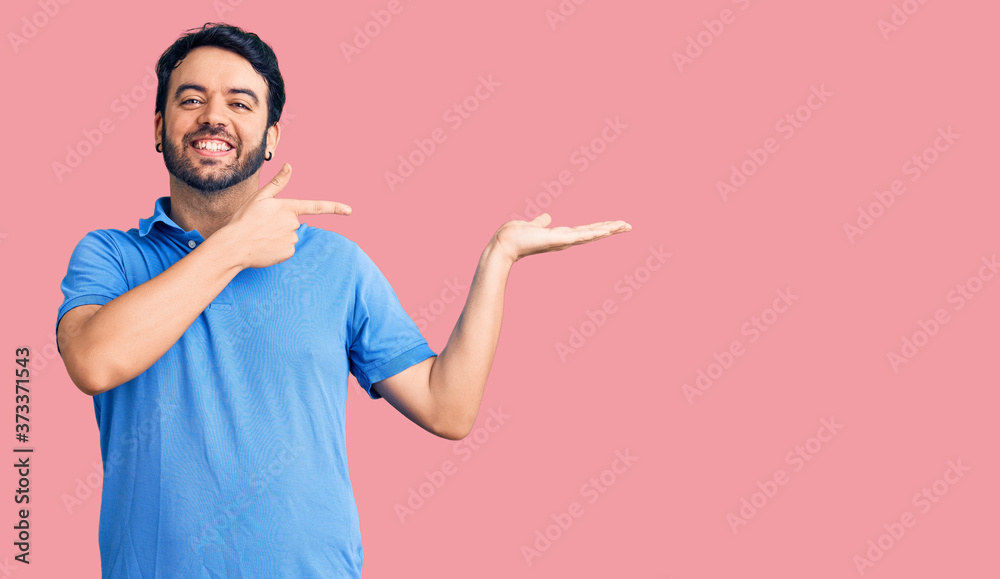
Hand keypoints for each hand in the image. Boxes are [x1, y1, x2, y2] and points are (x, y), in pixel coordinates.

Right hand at [223, 164, 352, 268]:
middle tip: (262, 226)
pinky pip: (286, 249)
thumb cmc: (244, 219)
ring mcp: (292, 239)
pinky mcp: (288, 253)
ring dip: (278, 237)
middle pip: (293, 223)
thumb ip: (278, 183)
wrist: (234, 245)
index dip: (334, 208)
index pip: (317, 206)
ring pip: (290, 236)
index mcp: (289, 207)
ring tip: (261, 237)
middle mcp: (294, 223)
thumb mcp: (259, 197)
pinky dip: (276, 248)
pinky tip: (264, 247)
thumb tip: (290, 166)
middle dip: (281, 224)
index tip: (350, 210)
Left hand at [489, 213, 630, 263]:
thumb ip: (541, 222)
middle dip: (611, 229)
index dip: (600, 227)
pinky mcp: (559, 239)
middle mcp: (565, 240)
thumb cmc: (516, 236)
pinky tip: (606, 229)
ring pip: (591, 234)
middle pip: (593, 233)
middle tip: (629, 225)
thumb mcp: (533, 225)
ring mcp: (564, 241)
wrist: (505, 243)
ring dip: (608, 229)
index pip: (586, 231)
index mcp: (561, 236)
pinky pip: (581, 235)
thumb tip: (547, 217)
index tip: (615, 224)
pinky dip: (594, 233)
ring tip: (625, 225)